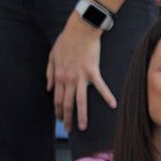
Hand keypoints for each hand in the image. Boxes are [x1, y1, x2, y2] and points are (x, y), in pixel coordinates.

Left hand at [46, 15, 115, 131]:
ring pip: (80, 100)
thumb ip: (49, 73)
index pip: (56, 98)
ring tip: (83, 127)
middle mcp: (68, 79)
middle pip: (67, 103)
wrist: (80, 30)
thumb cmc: (65, 41)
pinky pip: (101, 87)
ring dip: (81, 115)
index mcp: (58, 76)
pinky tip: (113, 105)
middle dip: (67, 118)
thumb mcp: (52, 56)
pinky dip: (107, 96)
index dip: (58, 111)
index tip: (60, 120)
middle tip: (70, 130)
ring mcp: (81, 77)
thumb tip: (48, 88)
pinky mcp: (93, 72)